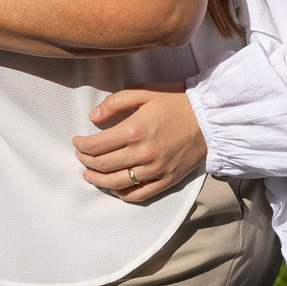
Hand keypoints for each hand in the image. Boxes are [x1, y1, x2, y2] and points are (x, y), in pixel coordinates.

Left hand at [74, 84, 206, 204]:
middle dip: (86, 162)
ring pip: (117, 183)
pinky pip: (140, 194)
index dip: (81, 146)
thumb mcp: (144, 92)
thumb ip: (115, 102)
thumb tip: (93, 116)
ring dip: (98, 180)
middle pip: (103, 165)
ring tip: (88, 175)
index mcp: (134, 130)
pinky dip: (123, 193)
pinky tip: (114, 187)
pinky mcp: (167, 180)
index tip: (76, 141)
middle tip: (80, 156)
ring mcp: (155, 169)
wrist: (209, 118)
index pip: (97, 146)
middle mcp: (142, 153)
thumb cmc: (176, 101)